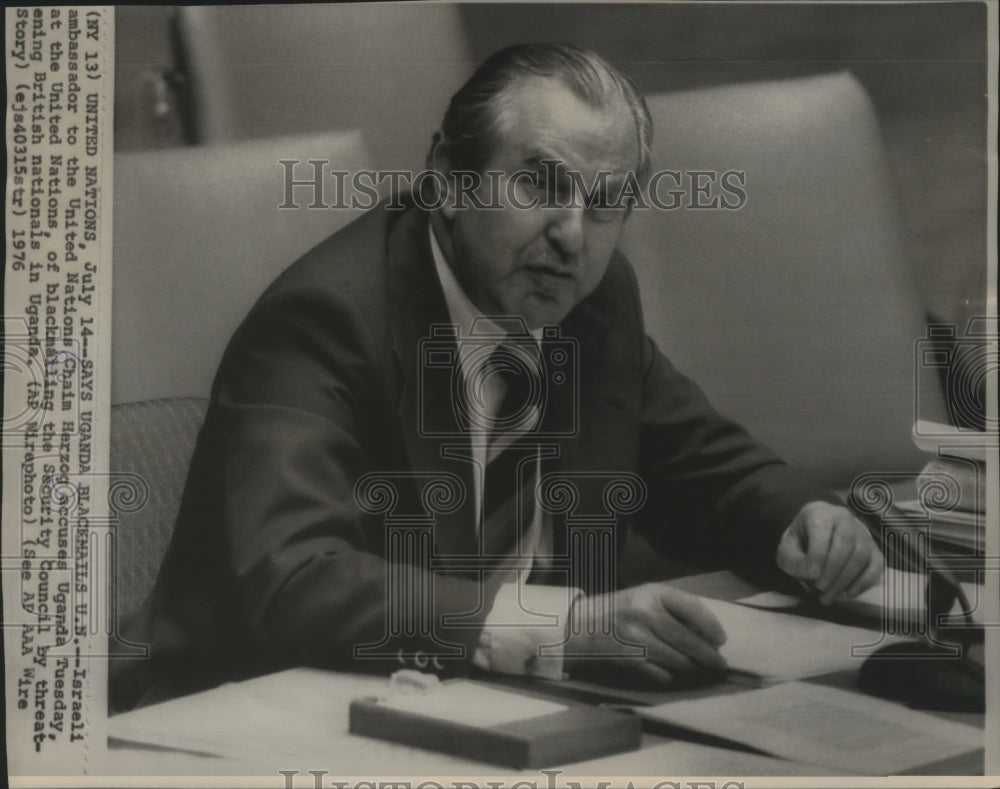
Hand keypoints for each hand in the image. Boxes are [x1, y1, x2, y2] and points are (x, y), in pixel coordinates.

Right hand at [565, 582, 727, 684]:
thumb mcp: (644, 597)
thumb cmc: (618, 611)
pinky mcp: (629, 660)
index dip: (712, 627)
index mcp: (653, 593)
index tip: (721, 640)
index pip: (693, 609)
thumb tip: (707, 633)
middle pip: (689, 640)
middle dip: (709, 656)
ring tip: (697, 668)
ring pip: (679, 661)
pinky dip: (671, 675)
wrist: (579, 626)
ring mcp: (637, 638)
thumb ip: (673, 609)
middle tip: (719, 664)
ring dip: (692, 668)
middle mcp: (645, 613)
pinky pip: (662, 674)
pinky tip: (673, 672)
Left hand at [776, 501, 883, 604]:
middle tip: (820, 588)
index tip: (811, 575)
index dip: (817, 554)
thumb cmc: (799, 545)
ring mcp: (862, 532)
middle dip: (832, 570)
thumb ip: (795, 561)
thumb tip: (814, 573)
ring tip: (829, 595)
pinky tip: (848, 593)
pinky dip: (864, 581)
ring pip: (861, 554)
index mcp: (818, 513)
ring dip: (845, 579)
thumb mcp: (787, 552)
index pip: (821, 528)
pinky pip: (877, 564)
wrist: (812, 542)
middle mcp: (843, 517)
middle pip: (845, 542)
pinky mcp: (874, 549)